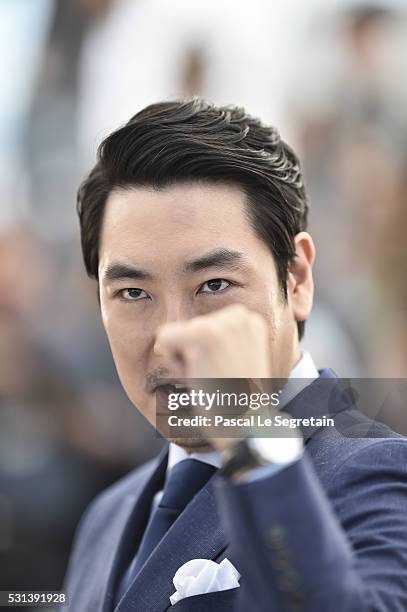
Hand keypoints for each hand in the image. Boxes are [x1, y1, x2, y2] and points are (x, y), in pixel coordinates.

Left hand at [155, 304, 271, 449]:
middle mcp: (239, 315)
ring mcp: (223, 323)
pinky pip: (164, 338)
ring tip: (212, 379)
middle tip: (219, 379)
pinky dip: (172, 361)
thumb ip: (220, 340)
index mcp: (248, 319)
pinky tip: (197, 376)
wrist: (246, 427)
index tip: (228, 372)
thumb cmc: (236, 402)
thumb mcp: (237, 359)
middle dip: (193, 356)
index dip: (206, 354)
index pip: (202, 326)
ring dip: (185, 362)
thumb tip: (174, 333)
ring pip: (175, 335)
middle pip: (188, 328)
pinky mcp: (205, 334)